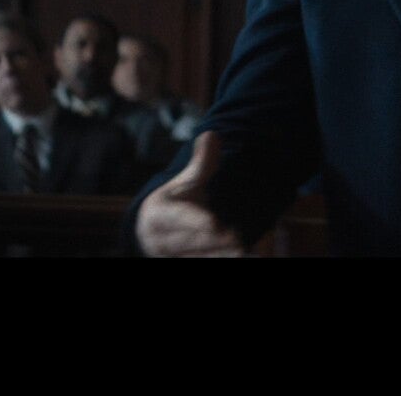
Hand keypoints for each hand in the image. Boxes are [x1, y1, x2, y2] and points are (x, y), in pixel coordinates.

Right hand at [135, 131, 245, 256]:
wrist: (153, 233)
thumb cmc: (176, 202)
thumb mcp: (185, 182)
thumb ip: (202, 163)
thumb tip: (212, 136)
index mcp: (157, 214)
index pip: (176, 218)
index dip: (195, 220)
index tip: (214, 223)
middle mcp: (159, 240)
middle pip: (191, 241)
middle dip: (216, 241)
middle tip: (239, 238)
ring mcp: (170, 257)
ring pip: (199, 258)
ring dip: (222, 254)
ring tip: (245, 249)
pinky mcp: (183, 264)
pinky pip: (204, 264)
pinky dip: (222, 259)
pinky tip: (247, 255)